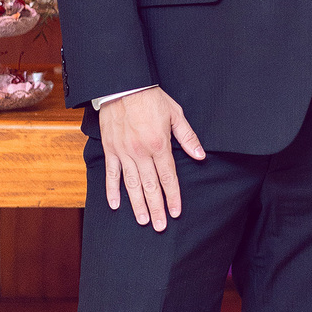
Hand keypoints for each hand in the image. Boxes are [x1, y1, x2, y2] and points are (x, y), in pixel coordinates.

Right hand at [98, 87, 205, 229]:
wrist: (123, 85)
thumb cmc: (151, 98)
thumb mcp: (176, 114)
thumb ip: (187, 137)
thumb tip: (200, 155)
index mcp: (159, 145)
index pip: (168, 177)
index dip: (173, 196)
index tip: (176, 212)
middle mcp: (141, 152)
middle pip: (150, 186)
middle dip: (157, 207)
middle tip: (160, 226)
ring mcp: (123, 152)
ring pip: (132, 184)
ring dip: (137, 204)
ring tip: (144, 220)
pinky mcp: (110, 149)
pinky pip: (111, 174)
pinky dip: (112, 190)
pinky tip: (116, 205)